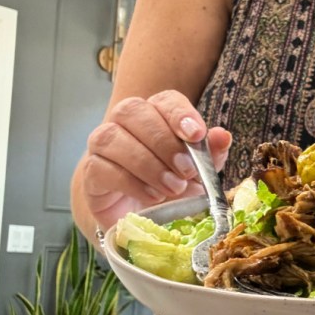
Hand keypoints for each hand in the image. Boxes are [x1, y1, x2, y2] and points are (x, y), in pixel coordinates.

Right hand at [81, 90, 231, 230]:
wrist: (144, 215)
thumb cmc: (172, 184)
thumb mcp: (199, 172)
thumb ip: (211, 154)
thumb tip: (223, 136)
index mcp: (156, 113)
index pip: (164, 100)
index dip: (179, 113)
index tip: (196, 135)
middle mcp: (125, 121)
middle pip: (133, 111)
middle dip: (163, 142)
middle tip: (186, 170)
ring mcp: (102, 144)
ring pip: (113, 138)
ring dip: (147, 164)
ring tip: (173, 188)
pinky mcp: (91, 171)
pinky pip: (102, 168)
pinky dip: (131, 183)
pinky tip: (153, 196)